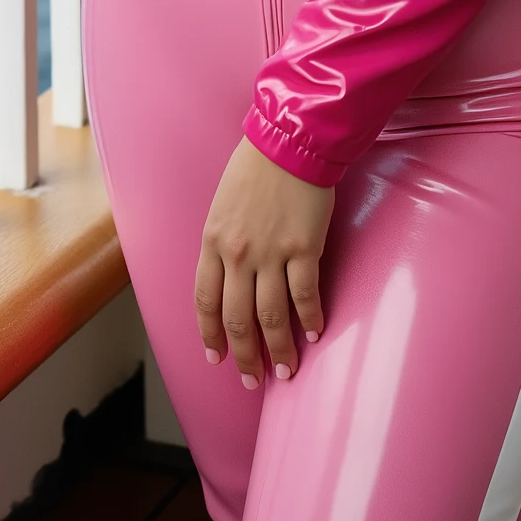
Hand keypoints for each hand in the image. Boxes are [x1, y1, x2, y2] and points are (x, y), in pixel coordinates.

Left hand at [194, 138, 334, 386]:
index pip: (205, 303)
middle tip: (253, 380)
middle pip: (237, 319)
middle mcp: (238, 255)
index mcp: (213, 243)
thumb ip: (223, 244)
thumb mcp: (223, 206)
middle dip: (245, 356)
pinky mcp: (304, 247)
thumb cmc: (256, 167)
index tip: (217, 358)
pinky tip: (315, 332)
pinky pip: (305, 294)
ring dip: (279, 349)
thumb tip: (231, 279)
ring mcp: (271, 253)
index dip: (211, 336)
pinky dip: (310, 318)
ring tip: (288, 370)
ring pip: (271, 316)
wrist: (291, 140)